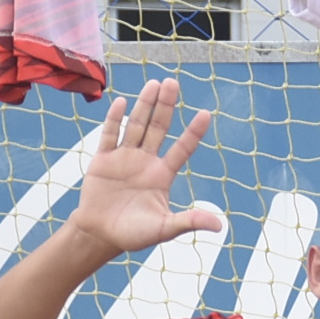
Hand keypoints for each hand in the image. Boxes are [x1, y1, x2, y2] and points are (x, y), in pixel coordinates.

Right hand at [68, 80, 222, 255]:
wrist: (100, 235)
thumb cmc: (133, 233)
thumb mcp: (164, 229)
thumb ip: (188, 222)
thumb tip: (219, 225)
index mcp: (162, 175)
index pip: (182, 148)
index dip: (193, 132)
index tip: (205, 113)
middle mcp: (145, 161)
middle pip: (158, 128)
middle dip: (166, 106)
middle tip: (173, 82)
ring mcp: (124, 158)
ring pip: (136, 126)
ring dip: (144, 105)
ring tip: (154, 84)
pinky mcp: (102, 160)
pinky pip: (109, 136)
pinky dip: (114, 119)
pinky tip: (122, 102)